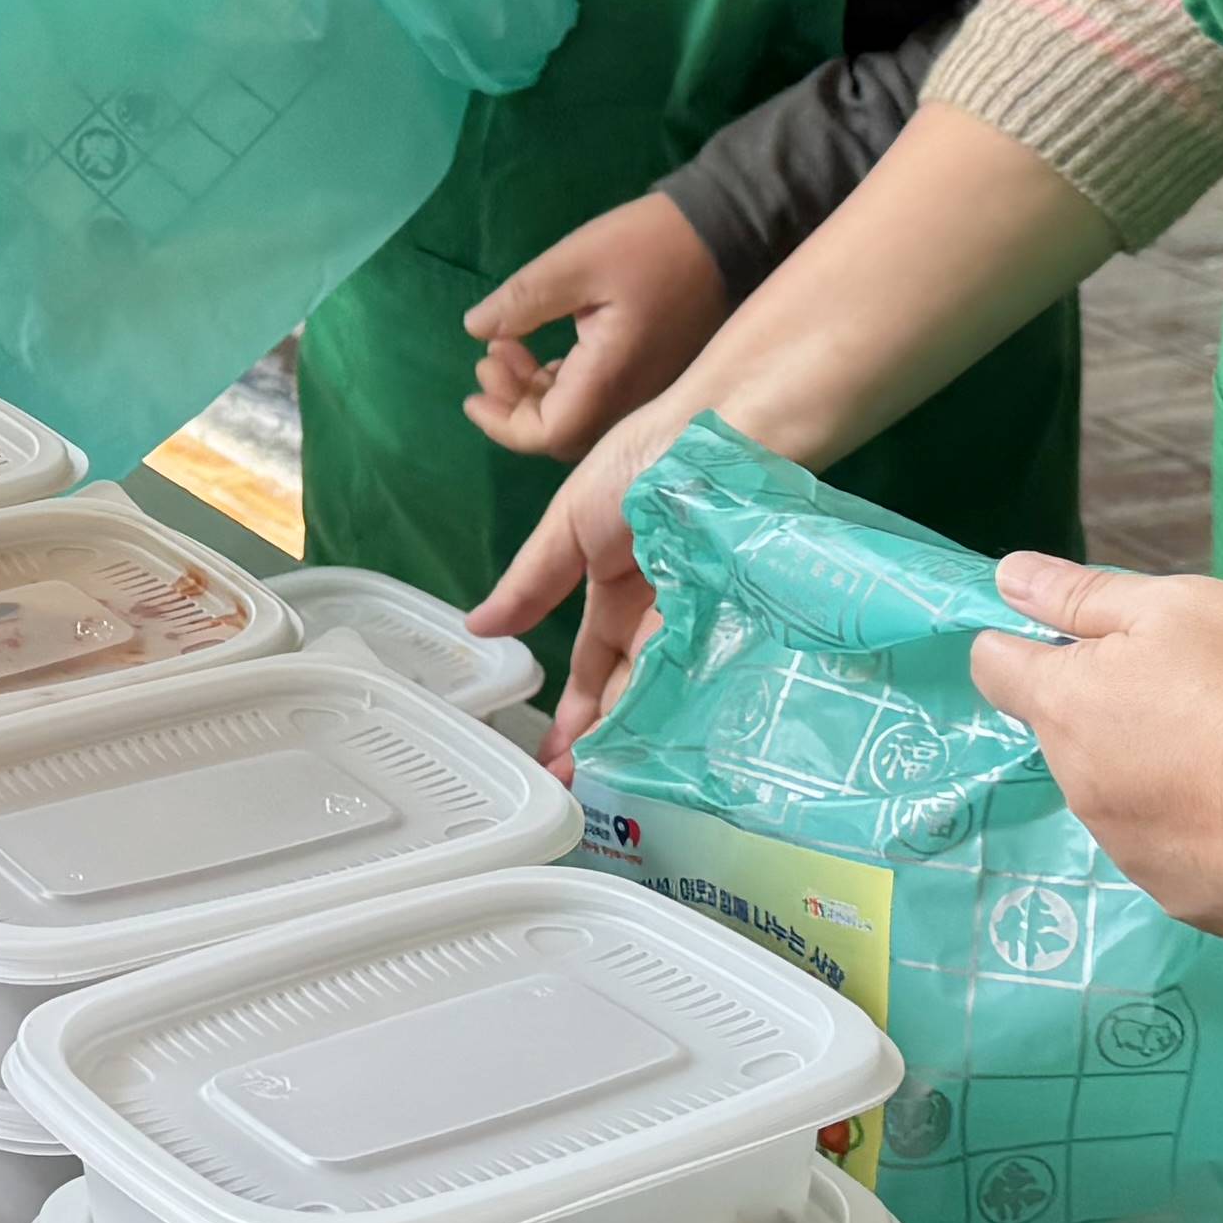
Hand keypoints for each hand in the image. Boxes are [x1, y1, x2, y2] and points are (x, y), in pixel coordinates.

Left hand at [463, 195, 732, 463]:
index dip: (504, 424)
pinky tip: (542, 350)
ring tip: (504, 346)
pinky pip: (599, 398)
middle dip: (514, 406)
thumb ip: (521, 302)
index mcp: (611, 380)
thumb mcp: (573, 264)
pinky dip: (561, 383)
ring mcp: (646, 389)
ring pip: (578, 417)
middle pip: (561, 433)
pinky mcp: (652, 373)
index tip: (472, 393)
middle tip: (489, 357)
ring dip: (534, 391)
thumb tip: (474, 329)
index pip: (548, 434)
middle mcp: (631, 399)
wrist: (725, 231)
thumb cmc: (648, 245)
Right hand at [484, 386, 702, 771]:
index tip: (551, 760)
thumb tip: (478, 627)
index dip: (572, 712)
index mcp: (618, 586)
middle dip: (603, 738)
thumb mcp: (569, 521)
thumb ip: (530, 580)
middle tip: (578, 791)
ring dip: (640, 733)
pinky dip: (688, 708)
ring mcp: (705, 618)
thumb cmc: (643, 460)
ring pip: (669, 690)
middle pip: (631, 688)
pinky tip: (665, 744)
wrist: (722, 431)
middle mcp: (663, 611)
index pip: (593, 663)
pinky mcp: (745, 620)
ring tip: (612, 781)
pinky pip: (712, 674)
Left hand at [967, 558, 1222, 935]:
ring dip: (1150, 768)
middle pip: (1066, 732)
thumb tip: (1005, 580)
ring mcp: (1127, 852)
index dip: (1028, 643)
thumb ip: (1083, 596)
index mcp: (1066, 708)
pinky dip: (1194, 826)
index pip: (995, 667)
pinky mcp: (1180, 898)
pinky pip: (1169, 849)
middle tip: (1194, 690)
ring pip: (1116, 792)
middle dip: (1107, 707)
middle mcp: (1079, 788)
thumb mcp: (1180, 607)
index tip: (1085, 640)